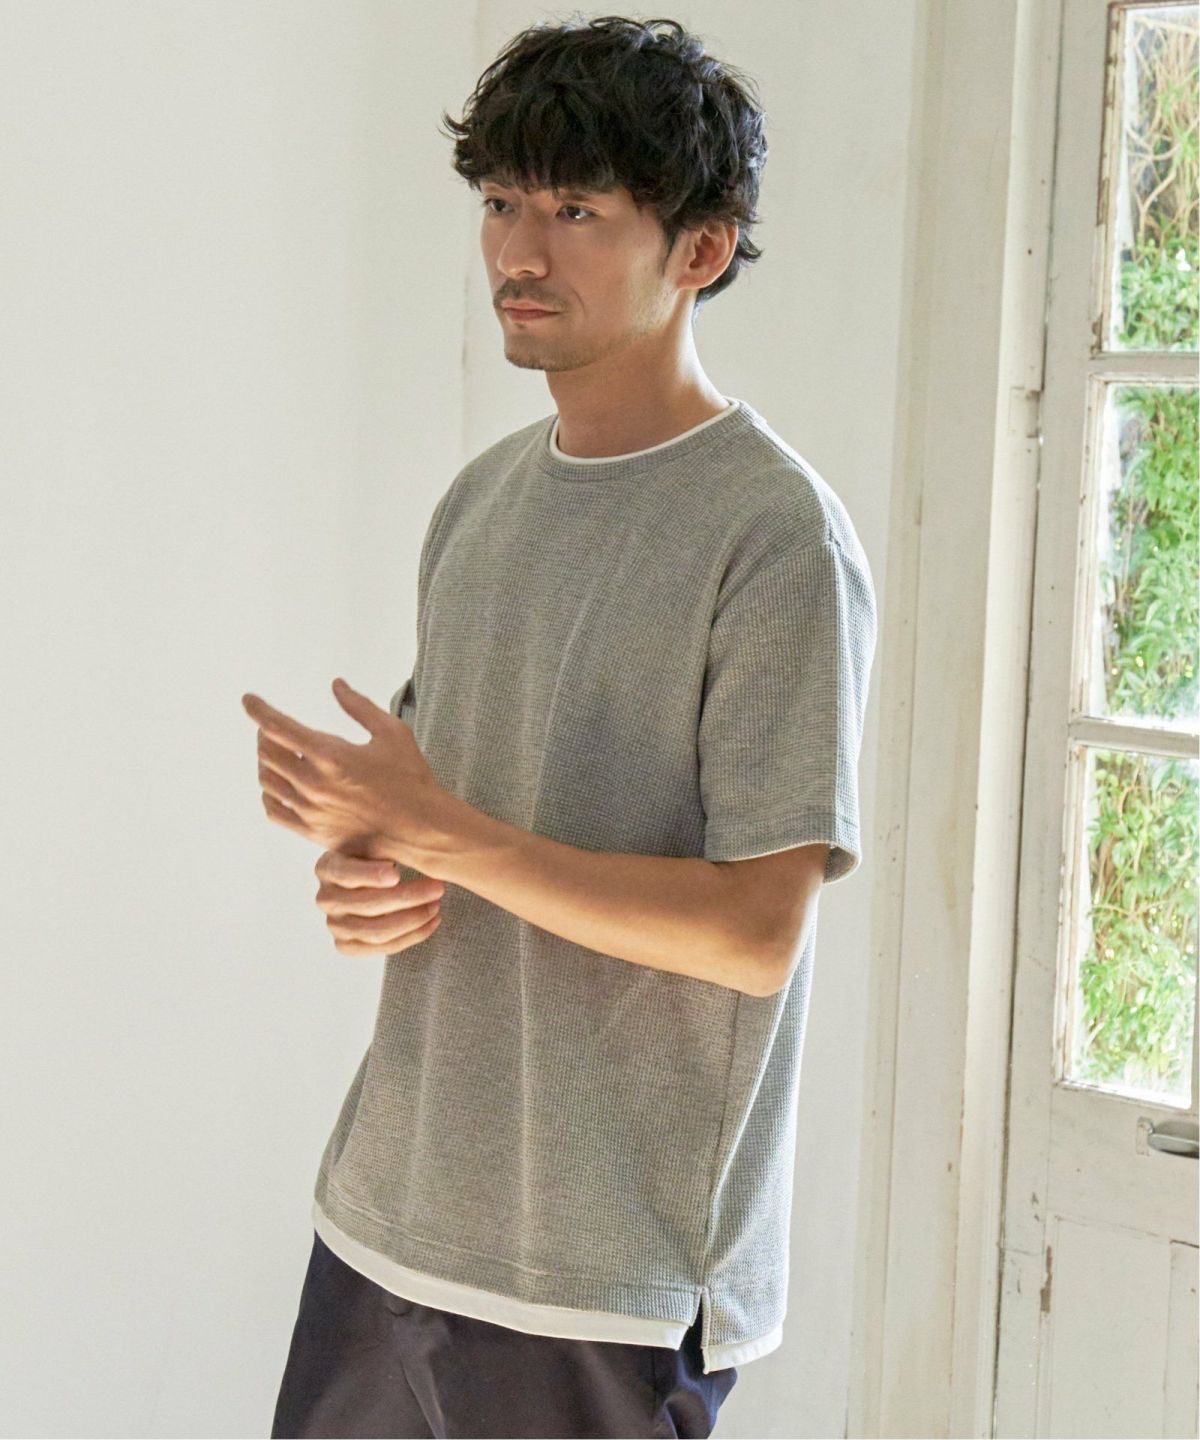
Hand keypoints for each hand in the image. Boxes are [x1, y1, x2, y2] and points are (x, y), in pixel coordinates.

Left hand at [241, 677, 442, 862]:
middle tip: (271, 727)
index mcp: (331, 756)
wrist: (421, 829)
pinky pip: (274, 810)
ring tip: (276, 753)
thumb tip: (336, 685)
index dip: (259, 709)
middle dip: (265, 734)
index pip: (278, 727)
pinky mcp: (313, 832)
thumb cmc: (410, 779)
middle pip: (267, 752)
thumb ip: (359, 706)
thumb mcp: (392, 732)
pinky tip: (278, 785)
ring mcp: (311, 811)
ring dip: (266, 762)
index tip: (249, 699)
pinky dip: (269, 793)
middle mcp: (314, 784)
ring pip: (267, 781)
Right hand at [315, 850, 445, 955]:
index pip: (346, 874)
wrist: (369, 878)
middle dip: (407, 897)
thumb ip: (386, 842)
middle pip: (367, 905)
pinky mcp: (347, 945)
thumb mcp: (375, 843)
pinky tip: (433, 921)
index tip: (397, 873)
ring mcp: (335, 925)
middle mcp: (326, 899)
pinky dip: (413, 935)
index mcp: (326, 867)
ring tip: (437, 905)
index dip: (371, 875)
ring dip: (413, 919)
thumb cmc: (377, 855)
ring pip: (377, 931)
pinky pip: (384, 947)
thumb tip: (413, 841)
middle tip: (438, 887)